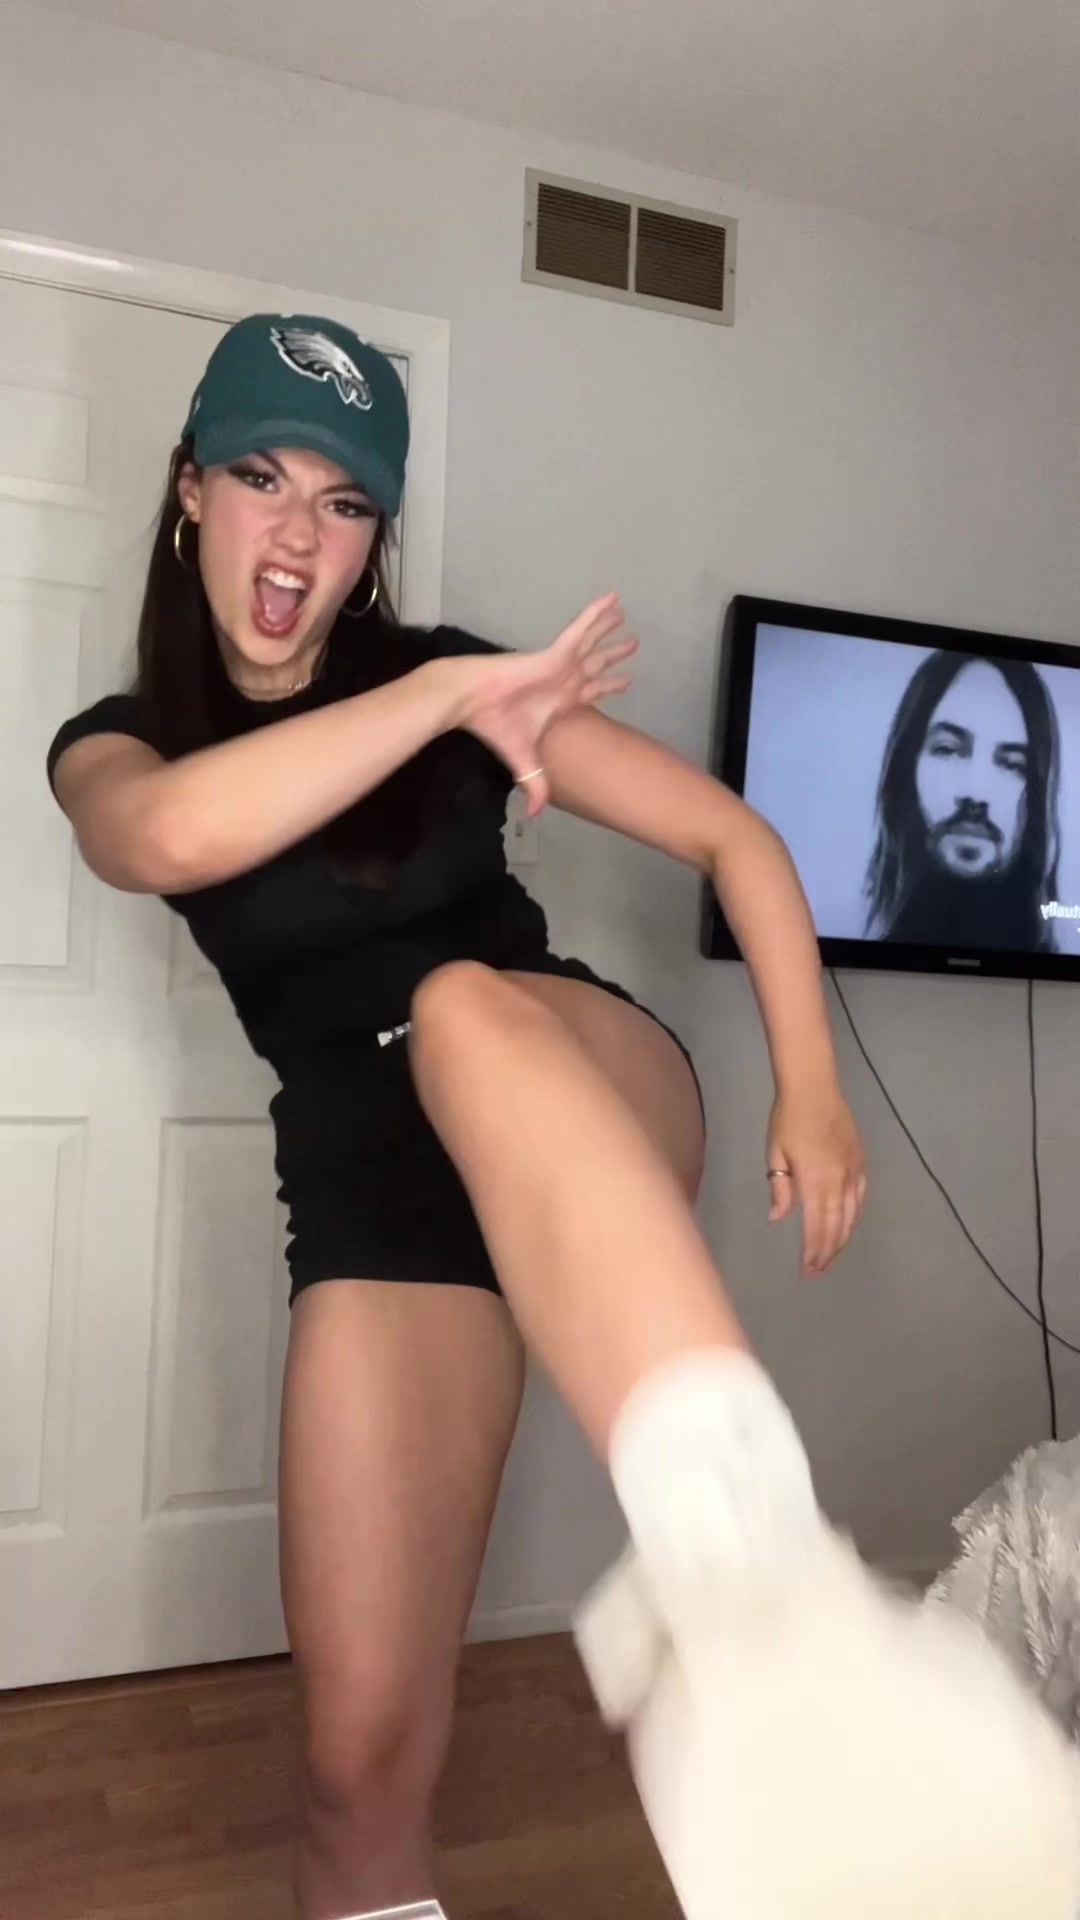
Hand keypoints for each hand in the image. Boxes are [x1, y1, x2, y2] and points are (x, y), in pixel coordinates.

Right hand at [453, 595, 637, 812]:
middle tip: (633, 646)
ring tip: (625, 614)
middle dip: (614, 655)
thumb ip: (535, 784)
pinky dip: (596, 615)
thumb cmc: (496, 726)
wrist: (472, 701)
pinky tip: (614, 600)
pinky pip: (581, 629)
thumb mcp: (523, 761)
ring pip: (592, 643)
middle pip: (595, 664)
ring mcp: (561, 664)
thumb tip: (536, 815)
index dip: (609, 687)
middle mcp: (563, 680)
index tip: (627, 682)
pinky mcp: (555, 652)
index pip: (590, 693)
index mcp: (559, 702)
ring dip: (608, 629)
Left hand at [766, 1083, 866, 1275]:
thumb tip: (779, 1218)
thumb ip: (780, 1187)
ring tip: (831, 1257)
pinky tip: (847, 1226)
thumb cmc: (787, 1120)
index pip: (816, 1224)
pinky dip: (854, 1216)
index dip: (813, 1249)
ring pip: (851, 1214)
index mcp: (815, 1179)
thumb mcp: (776, 1153)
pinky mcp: (860, 1162)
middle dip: (827, 1251)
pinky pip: (860, 1197)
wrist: (814, 1088)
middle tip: (817, 1272)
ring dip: (841, 1238)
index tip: (807, 1269)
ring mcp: (853, 1171)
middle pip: (836, 1224)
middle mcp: (838, 1180)